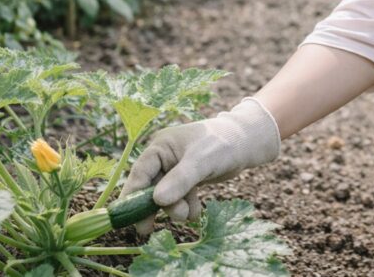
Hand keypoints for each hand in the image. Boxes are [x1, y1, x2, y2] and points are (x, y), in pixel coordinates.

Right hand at [120, 97, 280, 234]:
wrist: (246, 143)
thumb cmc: (223, 144)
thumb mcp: (201, 161)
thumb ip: (180, 180)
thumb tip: (157, 201)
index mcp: (161, 146)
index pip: (140, 172)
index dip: (132, 195)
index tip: (127, 217)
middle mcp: (164, 158)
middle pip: (149, 187)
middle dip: (153, 207)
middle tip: (147, 230)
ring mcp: (175, 170)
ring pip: (166, 197)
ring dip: (174, 209)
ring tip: (188, 214)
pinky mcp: (188, 180)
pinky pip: (180, 199)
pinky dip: (187, 207)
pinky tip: (197, 212)